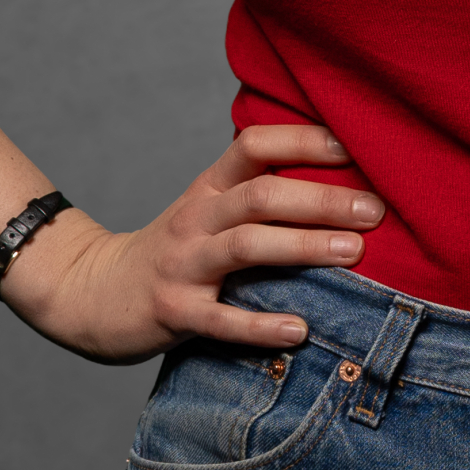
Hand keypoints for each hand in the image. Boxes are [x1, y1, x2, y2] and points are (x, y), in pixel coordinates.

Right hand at [0, 125, 382, 363]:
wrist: (94, 294)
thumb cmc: (176, 251)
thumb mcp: (208, 211)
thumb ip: (259, 195)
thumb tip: (343, 181)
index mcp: (208, 188)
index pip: (254, 146)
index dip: (302, 139)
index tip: (353, 146)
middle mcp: (196, 219)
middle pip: (261, 196)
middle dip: (322, 199)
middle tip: (375, 209)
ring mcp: (183, 265)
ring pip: (245, 246)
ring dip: (302, 246)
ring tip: (353, 252)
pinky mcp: (174, 313)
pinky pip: (221, 320)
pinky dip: (261, 326)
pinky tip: (300, 330)